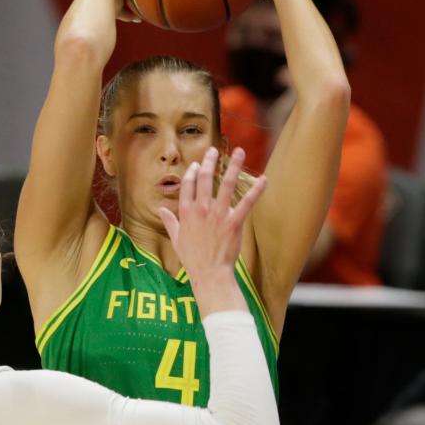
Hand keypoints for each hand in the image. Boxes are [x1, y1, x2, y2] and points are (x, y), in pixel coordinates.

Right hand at [158, 147, 267, 303]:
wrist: (208, 274)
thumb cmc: (192, 259)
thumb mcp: (176, 239)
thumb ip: (169, 221)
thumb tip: (160, 209)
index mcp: (186, 213)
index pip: (188, 185)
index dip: (193, 173)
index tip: (197, 165)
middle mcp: (201, 210)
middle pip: (206, 179)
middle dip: (210, 162)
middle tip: (214, 150)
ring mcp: (217, 215)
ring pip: (226, 185)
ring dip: (234, 167)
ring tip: (240, 152)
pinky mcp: (233, 223)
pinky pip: (246, 203)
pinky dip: (256, 191)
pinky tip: (264, 179)